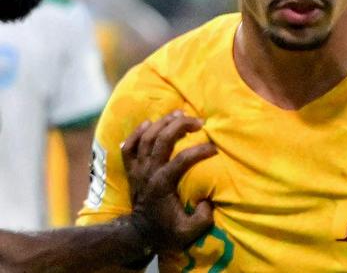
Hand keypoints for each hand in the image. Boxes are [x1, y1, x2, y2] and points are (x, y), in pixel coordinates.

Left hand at [120, 111, 216, 250]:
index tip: (214, 148)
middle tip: (198, 121)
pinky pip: (129, 146)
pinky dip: (137, 132)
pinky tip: (149, 123)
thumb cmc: (166, 232)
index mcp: (162, 184)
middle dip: (180, 125)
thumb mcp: (188, 232)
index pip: (181, 160)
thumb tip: (208, 201)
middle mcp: (148, 172)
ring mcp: (138, 169)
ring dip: (162, 122)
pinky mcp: (131, 170)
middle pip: (161, 140)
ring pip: (146, 137)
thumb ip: (202, 218)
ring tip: (179, 114)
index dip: (199, 151)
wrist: (138, 235)